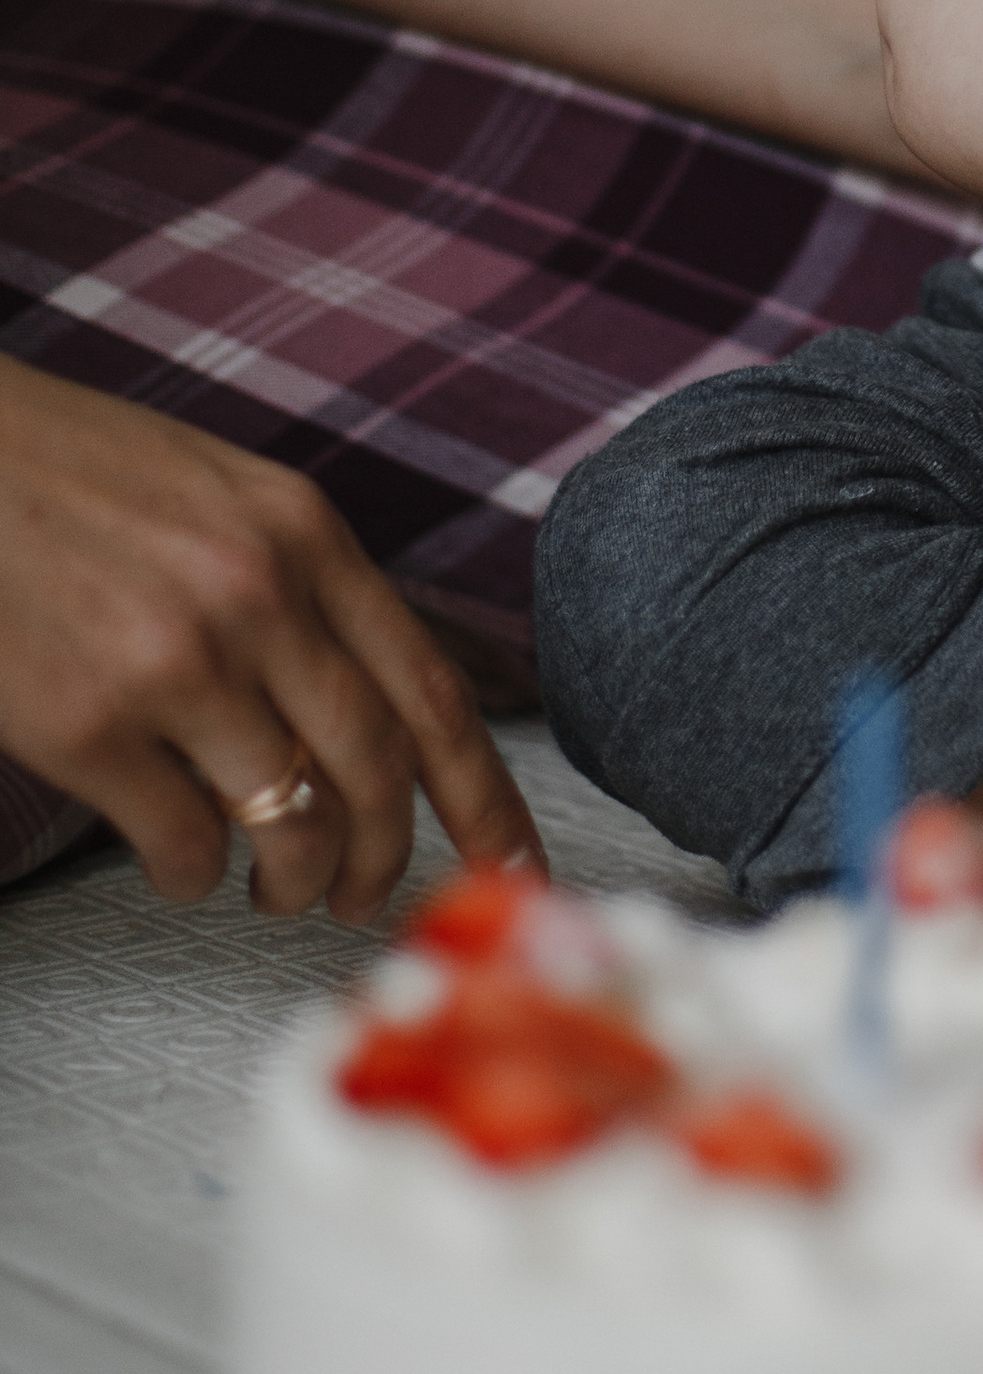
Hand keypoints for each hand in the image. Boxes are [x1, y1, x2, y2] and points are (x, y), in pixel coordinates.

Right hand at [0, 358, 543, 920]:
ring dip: (293, 881)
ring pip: (292, 820)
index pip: (431, 687)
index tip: (516, 860)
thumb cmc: (75, 476)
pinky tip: (183, 866)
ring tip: (274, 892)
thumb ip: (304, 584)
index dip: (485, 793)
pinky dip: (196, 875)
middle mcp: (260, 595)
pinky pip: (184, 841)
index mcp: (306, 535)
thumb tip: (370, 704)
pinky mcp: (88, 723)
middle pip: (376, 768)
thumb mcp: (226, 496)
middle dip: (387, 858)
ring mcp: (176, 661)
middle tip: (366, 897)